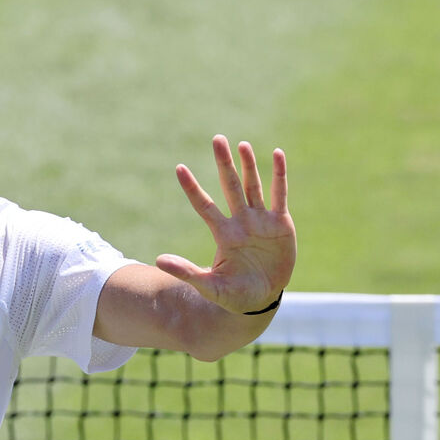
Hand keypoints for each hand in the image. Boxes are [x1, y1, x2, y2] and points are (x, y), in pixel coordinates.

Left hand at [156, 135, 295, 314]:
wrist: (262, 300)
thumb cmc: (233, 295)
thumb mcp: (209, 286)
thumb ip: (186, 272)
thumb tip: (158, 260)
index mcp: (222, 234)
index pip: (203, 205)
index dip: (192, 187)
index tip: (179, 168)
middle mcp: (240, 222)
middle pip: (230, 186)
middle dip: (224, 163)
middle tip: (217, 139)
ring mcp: (261, 220)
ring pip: (253, 186)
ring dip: (248, 165)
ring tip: (241, 145)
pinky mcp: (281, 223)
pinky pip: (280, 195)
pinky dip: (279, 175)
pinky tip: (276, 154)